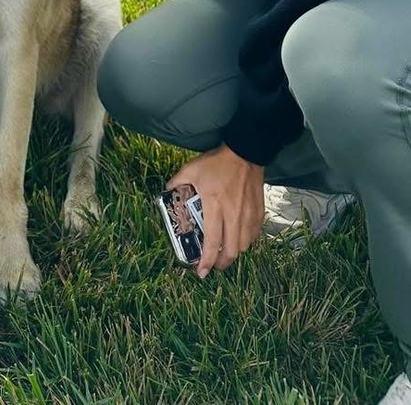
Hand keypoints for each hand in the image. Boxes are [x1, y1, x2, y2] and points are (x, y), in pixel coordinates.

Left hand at [169, 145, 264, 277]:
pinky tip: (237, 239)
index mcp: (214, 206)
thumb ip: (177, 182)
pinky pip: (253, 237)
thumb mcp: (191, 169)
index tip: (200, 272)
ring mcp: (248, 215)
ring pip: (243, 247)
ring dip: (232, 254)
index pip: (212, 242)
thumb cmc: (217, 162)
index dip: (206, 261)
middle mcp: (233, 215)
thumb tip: (166, 192)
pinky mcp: (259, 213)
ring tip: (223, 253)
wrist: (245, 152)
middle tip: (211, 265)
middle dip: (220, 264)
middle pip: (230, 251)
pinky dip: (245, 242)